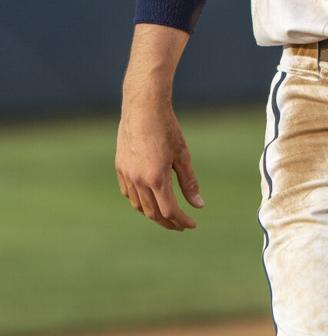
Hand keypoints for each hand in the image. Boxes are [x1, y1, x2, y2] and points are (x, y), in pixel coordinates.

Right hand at [115, 99, 203, 230]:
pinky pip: (128, 193)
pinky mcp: (119, 168)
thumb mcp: (183, 156)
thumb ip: (189, 182)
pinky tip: (149, 200)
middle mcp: (138, 180)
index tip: (192, 225)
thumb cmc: (167, 130)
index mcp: (156, 178)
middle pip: (153, 212)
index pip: (169, 210)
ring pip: (138, 205)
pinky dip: (140, 202)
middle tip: (181, 226)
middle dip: (168, 222)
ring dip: (153, 214)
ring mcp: (126, 175)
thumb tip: (198, 205)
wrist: (143, 109)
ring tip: (167, 215)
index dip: (181, 221)